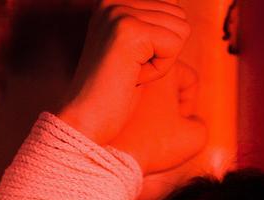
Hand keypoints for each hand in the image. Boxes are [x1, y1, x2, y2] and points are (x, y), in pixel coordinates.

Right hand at [58, 1, 205, 173]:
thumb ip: (152, 26)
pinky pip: (173, 46)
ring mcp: (119, 12)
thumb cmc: (111, 98)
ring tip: (130, 75)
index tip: (129, 66)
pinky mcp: (128, 30)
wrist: (84, 123)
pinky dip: (159, 70)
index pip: (172, 9)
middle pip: (179, 17)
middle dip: (163, 53)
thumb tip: (178, 7)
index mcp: (114, 1)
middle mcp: (114, 0)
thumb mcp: (134, 54)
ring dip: (162, 62)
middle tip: (130, 72)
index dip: (161, 48)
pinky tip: (133, 79)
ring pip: (179, 31)